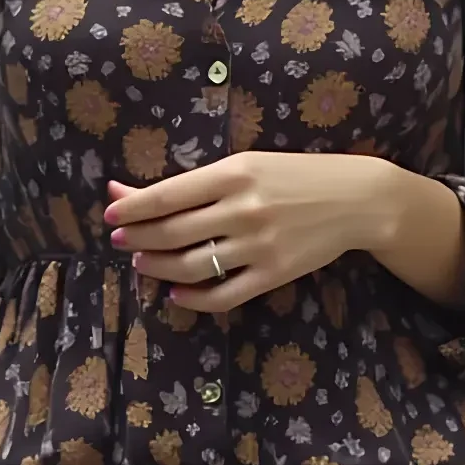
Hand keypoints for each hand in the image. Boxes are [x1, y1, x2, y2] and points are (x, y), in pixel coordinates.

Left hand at [105, 152, 405, 312]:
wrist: (353, 199)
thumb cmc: (291, 175)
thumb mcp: (243, 165)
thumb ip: (190, 182)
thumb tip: (123, 189)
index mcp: (234, 172)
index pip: (167, 196)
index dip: (132, 209)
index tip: (111, 216)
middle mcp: (244, 209)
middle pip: (173, 232)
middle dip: (139, 239)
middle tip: (122, 243)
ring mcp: (260, 245)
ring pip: (192, 266)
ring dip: (158, 268)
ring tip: (144, 264)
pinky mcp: (274, 274)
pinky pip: (223, 295)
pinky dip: (193, 299)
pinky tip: (177, 294)